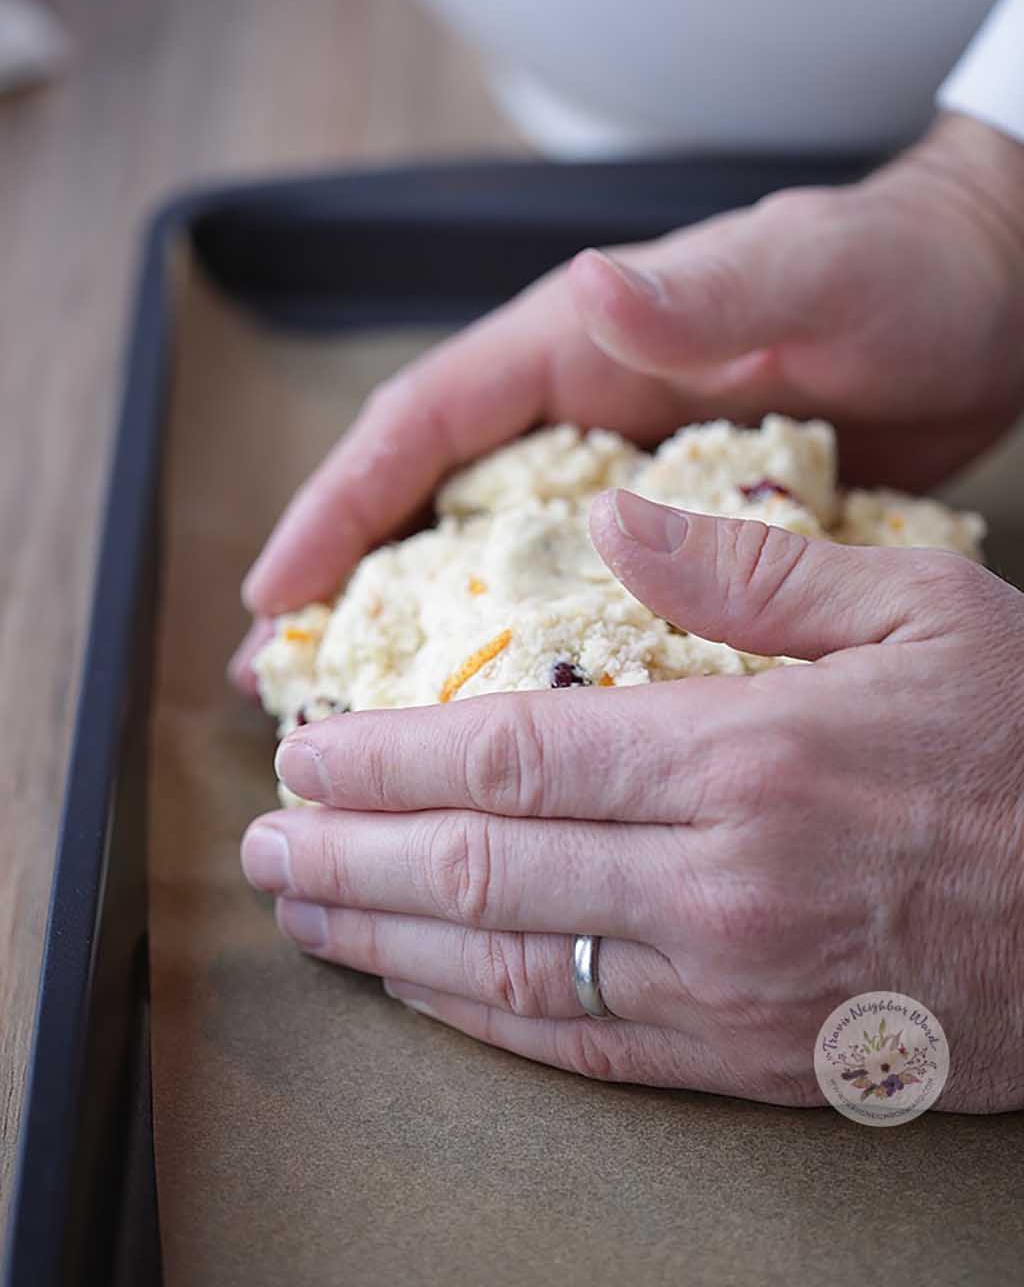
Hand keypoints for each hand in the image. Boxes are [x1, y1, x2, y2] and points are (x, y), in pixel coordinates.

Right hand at [230, 113, 1023, 690]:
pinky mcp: (677, 531)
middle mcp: (582, 414)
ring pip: (494, 558)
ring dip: (421, 630)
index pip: (426, 423)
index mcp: (578, 346)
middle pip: (429, 502)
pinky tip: (513, 723)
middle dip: (348, 586)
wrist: (983, 308)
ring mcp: (624, 478)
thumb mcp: (805, 276)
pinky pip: (580, 597)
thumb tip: (590, 286)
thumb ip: (700, 292)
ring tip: (361, 723)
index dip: (339, 504)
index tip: (275, 589)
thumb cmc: (895, 273)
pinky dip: (531, 651)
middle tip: (282, 682)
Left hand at [240, 492, 1023, 1112]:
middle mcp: (715, 879)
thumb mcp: (920, 607)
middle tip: (264, 847)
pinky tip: (423, 991)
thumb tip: (615, 519)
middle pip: (482, 867)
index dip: (387, 756)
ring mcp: (727, 980)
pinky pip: (582, 1043)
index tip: (310, 750)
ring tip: (305, 916)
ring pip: (510, 967)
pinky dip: (482, 1019)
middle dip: (351, 855)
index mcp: (745, 753)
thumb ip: (750, 567)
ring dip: (387, 940)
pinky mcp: (749, 1052)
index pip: (511, 750)